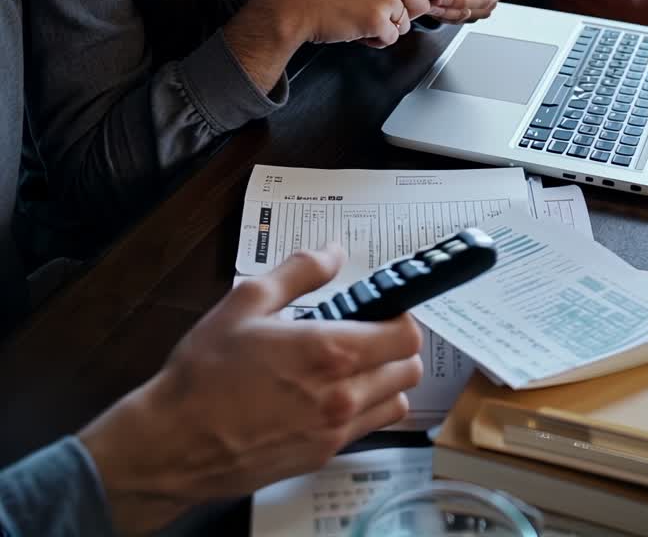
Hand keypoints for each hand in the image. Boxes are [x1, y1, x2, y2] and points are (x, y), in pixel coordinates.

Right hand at [80, 245, 422, 535]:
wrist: (176, 440)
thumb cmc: (206, 373)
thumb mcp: (247, 300)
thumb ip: (299, 270)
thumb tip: (333, 253)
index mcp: (329, 352)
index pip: (405, 336)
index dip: (400, 316)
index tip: (383, 308)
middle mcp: (341, 395)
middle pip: (409, 370)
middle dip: (397, 346)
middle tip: (369, 332)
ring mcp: (334, 431)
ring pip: (397, 402)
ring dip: (387, 379)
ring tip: (355, 364)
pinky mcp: (322, 456)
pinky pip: (369, 429)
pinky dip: (366, 408)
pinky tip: (333, 393)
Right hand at [224, 0, 489, 92]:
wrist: (302, 1)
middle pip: (421, 5)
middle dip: (401, 14)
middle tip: (370, 9)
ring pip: (404, 24)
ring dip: (385, 27)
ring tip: (360, 15)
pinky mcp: (380, 19)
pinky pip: (389, 37)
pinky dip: (373, 38)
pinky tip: (356, 26)